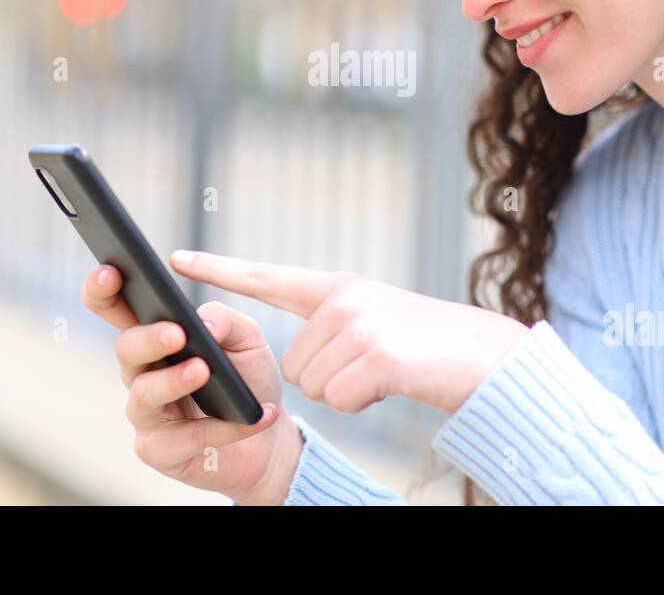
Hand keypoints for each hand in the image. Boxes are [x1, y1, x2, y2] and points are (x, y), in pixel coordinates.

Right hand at [80, 264, 305, 504]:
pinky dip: (218, 428)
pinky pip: (179, 439)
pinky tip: (248, 418)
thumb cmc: (248, 379)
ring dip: (173, 381)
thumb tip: (202, 325)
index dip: (103, 291)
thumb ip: (226, 321)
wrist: (269, 438)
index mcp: (155, 336)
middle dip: (148, 338)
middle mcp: (141, 372)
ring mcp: (146, 412)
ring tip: (203, 370)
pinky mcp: (158, 450)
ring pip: (143, 394)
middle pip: (125, 349)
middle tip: (176, 332)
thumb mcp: (248, 339)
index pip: (116, 308)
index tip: (109, 272)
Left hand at [168, 250, 530, 415]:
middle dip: (328, 381)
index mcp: (339, 288)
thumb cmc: (429, 352)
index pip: (269, 278)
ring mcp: (360, 324)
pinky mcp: (376, 353)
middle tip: (373, 368)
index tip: (177, 258)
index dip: (221, 270)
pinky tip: (392, 384)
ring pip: (312, 387)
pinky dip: (363, 404)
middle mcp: (344, 299)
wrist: (486, 358)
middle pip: (293, 366)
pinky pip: (338, 399)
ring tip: (386, 373)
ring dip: (347, 393)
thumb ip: (335, 331)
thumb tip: (298, 368)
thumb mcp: (377, 326)